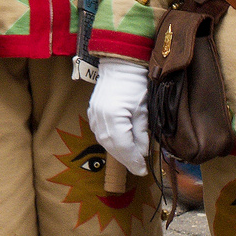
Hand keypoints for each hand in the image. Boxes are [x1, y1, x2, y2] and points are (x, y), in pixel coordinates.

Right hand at [88, 57, 150, 175]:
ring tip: (131, 158)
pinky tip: (120, 145)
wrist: (120, 66)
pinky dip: (112, 142)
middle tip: (139, 168)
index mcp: (113, 118)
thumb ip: (141, 133)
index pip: (124, 147)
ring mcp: (94, 116)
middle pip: (113, 147)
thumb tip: (143, 152)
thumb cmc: (134, 84)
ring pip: (106, 142)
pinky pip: (101, 134)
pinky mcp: (93, 113)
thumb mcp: (143, 110)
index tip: (143, 170)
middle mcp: (100, 119)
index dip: (133, 160)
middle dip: (127, 159)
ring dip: (119, 152)